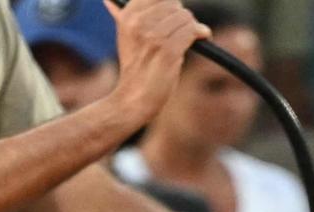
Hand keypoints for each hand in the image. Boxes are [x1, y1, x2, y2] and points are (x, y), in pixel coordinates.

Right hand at [108, 0, 208, 121]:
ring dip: (192, 27)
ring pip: (185, 16)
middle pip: (174, 3)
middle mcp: (138, 23)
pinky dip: (201, 33)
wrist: (134, 98)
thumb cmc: (135, 67)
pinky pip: (191, 31)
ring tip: (188, 39)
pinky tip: (203, 38)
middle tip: (182, 31)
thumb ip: (128, 16)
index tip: (174, 15)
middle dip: (182, 16)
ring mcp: (153, 37)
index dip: (170, 4)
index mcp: (128, 16)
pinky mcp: (167, 51)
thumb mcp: (125, 36)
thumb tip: (110, 1)